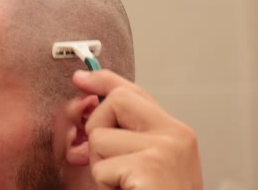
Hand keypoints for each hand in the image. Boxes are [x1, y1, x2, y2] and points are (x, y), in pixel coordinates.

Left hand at [73, 69, 202, 189]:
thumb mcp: (144, 160)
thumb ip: (123, 132)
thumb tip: (86, 105)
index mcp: (176, 132)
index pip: (135, 91)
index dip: (104, 80)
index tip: (81, 78)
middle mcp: (175, 135)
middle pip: (115, 101)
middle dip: (99, 129)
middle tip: (112, 161)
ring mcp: (164, 149)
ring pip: (100, 137)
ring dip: (100, 164)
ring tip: (122, 183)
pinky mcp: (149, 167)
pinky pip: (101, 166)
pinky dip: (104, 184)